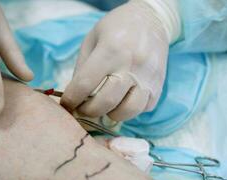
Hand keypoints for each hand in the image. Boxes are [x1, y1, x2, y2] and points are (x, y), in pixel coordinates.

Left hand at [61, 0, 179, 120]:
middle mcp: (132, 65)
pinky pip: (142, 109)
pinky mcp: (159, 86)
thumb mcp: (92, 39)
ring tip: (104, 106)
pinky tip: (122, 99)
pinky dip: (129, 110)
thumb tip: (75, 97)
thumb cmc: (116, 28)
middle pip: (106, 102)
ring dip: (110, 114)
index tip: (67, 104)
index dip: (71, 99)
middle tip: (82, 108)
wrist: (152, 19)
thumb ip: (83, 68)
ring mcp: (148, 77)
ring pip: (127, 111)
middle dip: (88, 111)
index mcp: (111, 50)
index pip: (85, 84)